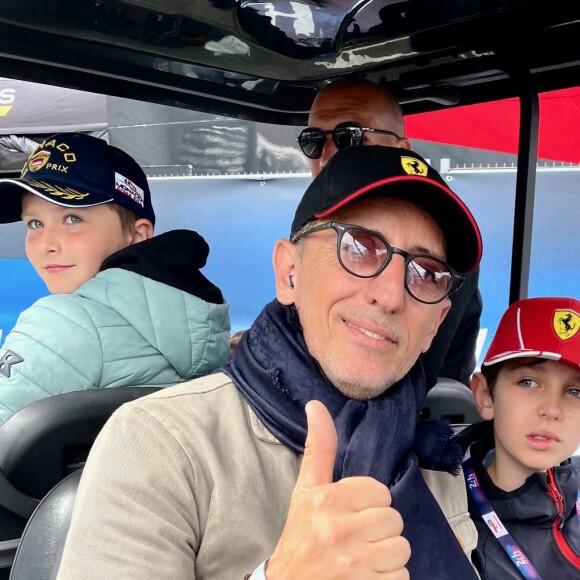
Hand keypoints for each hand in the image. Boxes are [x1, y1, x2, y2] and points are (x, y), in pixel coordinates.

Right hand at [266, 401, 409, 578]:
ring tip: (361, 559)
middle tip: (355, 538)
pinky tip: (365, 577)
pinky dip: (388, 579)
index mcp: (326, 500)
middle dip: (379, 530)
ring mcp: (353, 563)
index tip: (349, 514)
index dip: (369, 504)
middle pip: (393, 519)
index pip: (380, 492)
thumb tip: (316, 405)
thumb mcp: (305, 490)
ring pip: (401, 549)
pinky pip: (402, 577)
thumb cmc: (301, 536)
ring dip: (386, 557)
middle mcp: (339, 530)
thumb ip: (318, 448)